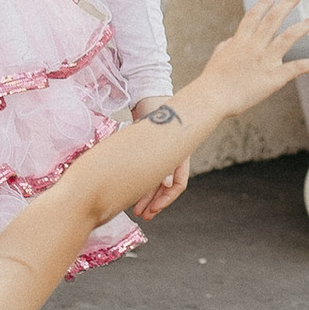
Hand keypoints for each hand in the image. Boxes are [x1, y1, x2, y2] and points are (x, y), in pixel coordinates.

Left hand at [126, 97, 192, 219]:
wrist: (149, 94)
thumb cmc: (159, 110)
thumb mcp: (162, 133)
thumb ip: (166, 159)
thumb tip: (168, 185)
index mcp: (179, 155)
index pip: (178, 184)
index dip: (167, 199)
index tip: (154, 210)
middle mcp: (170, 157)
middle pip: (163, 187)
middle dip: (153, 202)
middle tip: (142, 215)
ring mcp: (159, 155)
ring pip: (154, 181)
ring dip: (145, 195)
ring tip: (135, 209)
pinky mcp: (147, 151)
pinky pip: (145, 171)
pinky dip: (139, 182)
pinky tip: (129, 189)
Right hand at [191, 0, 308, 120]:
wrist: (213, 98)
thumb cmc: (212, 80)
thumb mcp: (219, 56)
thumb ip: (230, 45)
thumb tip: (235, 39)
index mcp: (240, 41)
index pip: (253, 17)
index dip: (263, 5)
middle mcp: (254, 46)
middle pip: (273, 19)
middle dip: (287, 3)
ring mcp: (265, 60)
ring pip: (288, 37)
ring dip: (304, 26)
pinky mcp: (274, 77)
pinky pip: (297, 68)